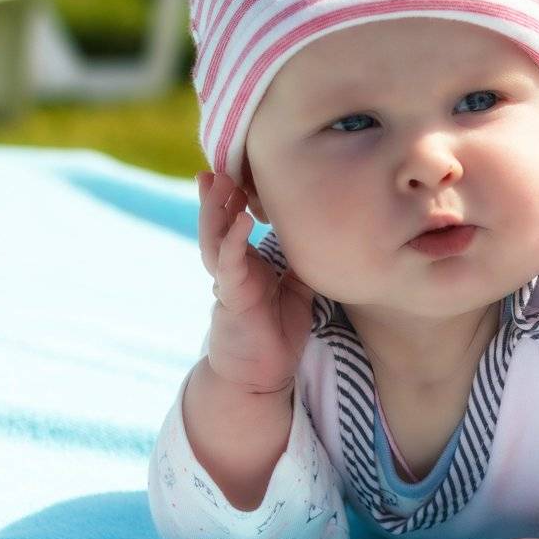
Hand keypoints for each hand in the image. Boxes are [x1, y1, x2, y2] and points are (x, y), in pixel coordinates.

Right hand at [196, 170, 313, 392]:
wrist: (262, 373)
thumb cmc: (277, 331)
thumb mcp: (295, 289)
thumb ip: (299, 263)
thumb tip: (324, 234)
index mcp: (245, 263)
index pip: (234, 222)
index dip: (234, 197)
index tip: (239, 169)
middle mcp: (232, 268)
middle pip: (218, 223)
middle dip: (216, 194)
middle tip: (219, 164)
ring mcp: (228, 281)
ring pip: (214, 238)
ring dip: (215, 209)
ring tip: (219, 181)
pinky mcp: (232, 298)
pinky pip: (229, 265)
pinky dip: (233, 241)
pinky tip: (240, 220)